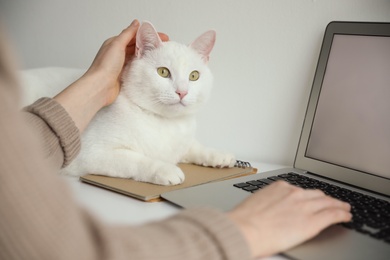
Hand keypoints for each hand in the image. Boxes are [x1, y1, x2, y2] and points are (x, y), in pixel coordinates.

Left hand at [54, 20, 167, 131]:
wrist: (100, 87)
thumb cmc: (105, 66)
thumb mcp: (117, 44)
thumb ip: (127, 34)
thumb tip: (136, 23)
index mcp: (115, 43)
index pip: (135, 36)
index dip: (148, 35)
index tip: (162, 37)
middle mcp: (118, 53)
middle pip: (138, 46)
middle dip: (150, 45)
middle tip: (165, 46)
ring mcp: (122, 65)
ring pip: (138, 57)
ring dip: (148, 55)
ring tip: (160, 55)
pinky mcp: (125, 75)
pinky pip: (137, 68)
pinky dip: (144, 66)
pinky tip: (151, 67)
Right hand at [228, 181, 350, 257]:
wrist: (246, 229)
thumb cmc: (245, 219)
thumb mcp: (256, 203)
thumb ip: (269, 201)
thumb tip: (272, 208)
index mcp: (280, 187)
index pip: (300, 189)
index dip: (310, 194)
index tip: (313, 197)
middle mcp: (294, 193)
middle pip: (316, 194)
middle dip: (325, 198)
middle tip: (331, 201)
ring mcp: (305, 206)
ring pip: (328, 203)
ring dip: (338, 205)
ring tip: (344, 208)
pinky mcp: (312, 221)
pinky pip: (332, 215)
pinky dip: (341, 214)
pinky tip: (346, 216)